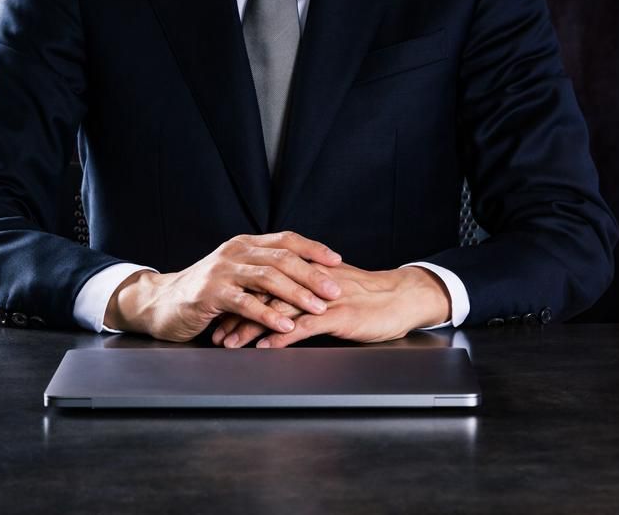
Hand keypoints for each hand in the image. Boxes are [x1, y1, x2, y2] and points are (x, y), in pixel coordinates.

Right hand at [103, 231, 344, 341]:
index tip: (337, 261)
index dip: (313, 249)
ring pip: (266, 278)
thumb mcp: (235, 275)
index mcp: (244, 245)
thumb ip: (262, 271)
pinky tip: (285, 326)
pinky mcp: (209, 294)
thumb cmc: (203, 293)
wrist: (160, 304)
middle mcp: (234, 253)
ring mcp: (221, 272)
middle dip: (312, 274)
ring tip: (318, 308)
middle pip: (281, 258)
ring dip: (296, 294)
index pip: (286, 239)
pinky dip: (268, 315)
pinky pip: (244, 303)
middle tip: (336, 290)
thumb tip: (304, 277)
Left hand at [212, 263, 450, 347]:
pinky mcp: (338, 316)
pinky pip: (304, 326)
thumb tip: (279, 305)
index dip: (239, 298)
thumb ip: (305, 293)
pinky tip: (265, 347)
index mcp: (306, 272)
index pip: (264, 281)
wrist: (403, 298)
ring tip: (231, 344)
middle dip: (236, 315)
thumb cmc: (369, 297)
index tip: (218, 314)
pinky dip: (282, 336)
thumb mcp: (331, 290)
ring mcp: (323, 298)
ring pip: (278, 311)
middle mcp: (310, 281)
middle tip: (215, 333)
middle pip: (263, 295)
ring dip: (251, 328)